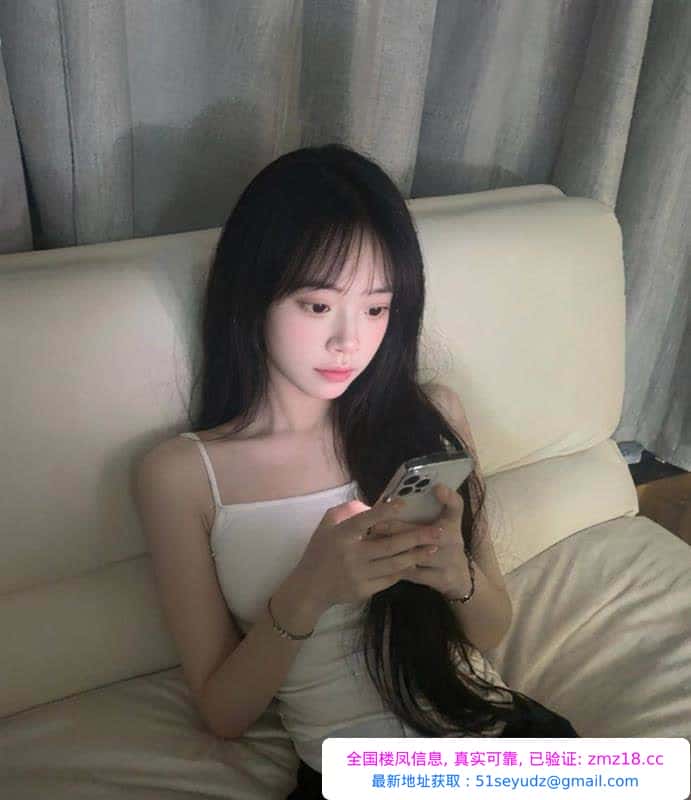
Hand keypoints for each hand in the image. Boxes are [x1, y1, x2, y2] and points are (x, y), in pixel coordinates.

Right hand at [295, 495, 444, 611]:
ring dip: (416, 555)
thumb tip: (367, 504)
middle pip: (389, 545)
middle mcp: (351, 555)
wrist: (309, 588)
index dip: (383, 512)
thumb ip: (344, 512)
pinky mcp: (364, 590)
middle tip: (437, 531)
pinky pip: (389, 578)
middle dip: (416, 537)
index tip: (403, 504)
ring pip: (394, 563)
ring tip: (433, 547)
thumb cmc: (318, 552)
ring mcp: (359, 574)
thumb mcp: (325, 527)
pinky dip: (404, 570)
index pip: (364, 521)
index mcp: (341, 536)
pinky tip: (416, 562)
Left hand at [367, 484, 470, 597]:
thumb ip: (426, 508)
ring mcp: (449, 560)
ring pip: (418, 555)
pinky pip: (415, 573)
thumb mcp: (442, 521)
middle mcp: (454, 539)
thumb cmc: (442, 541)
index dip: (449, 497)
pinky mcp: (442, 578)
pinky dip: (397, 568)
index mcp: (452, 521)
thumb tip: (402, 495)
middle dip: (400, 528)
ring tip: (373, 544)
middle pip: (428, 532)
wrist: (458, 575)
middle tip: (376, 525)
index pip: (455, 505)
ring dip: (395, 550)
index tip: (437, 488)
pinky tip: (381, 562)